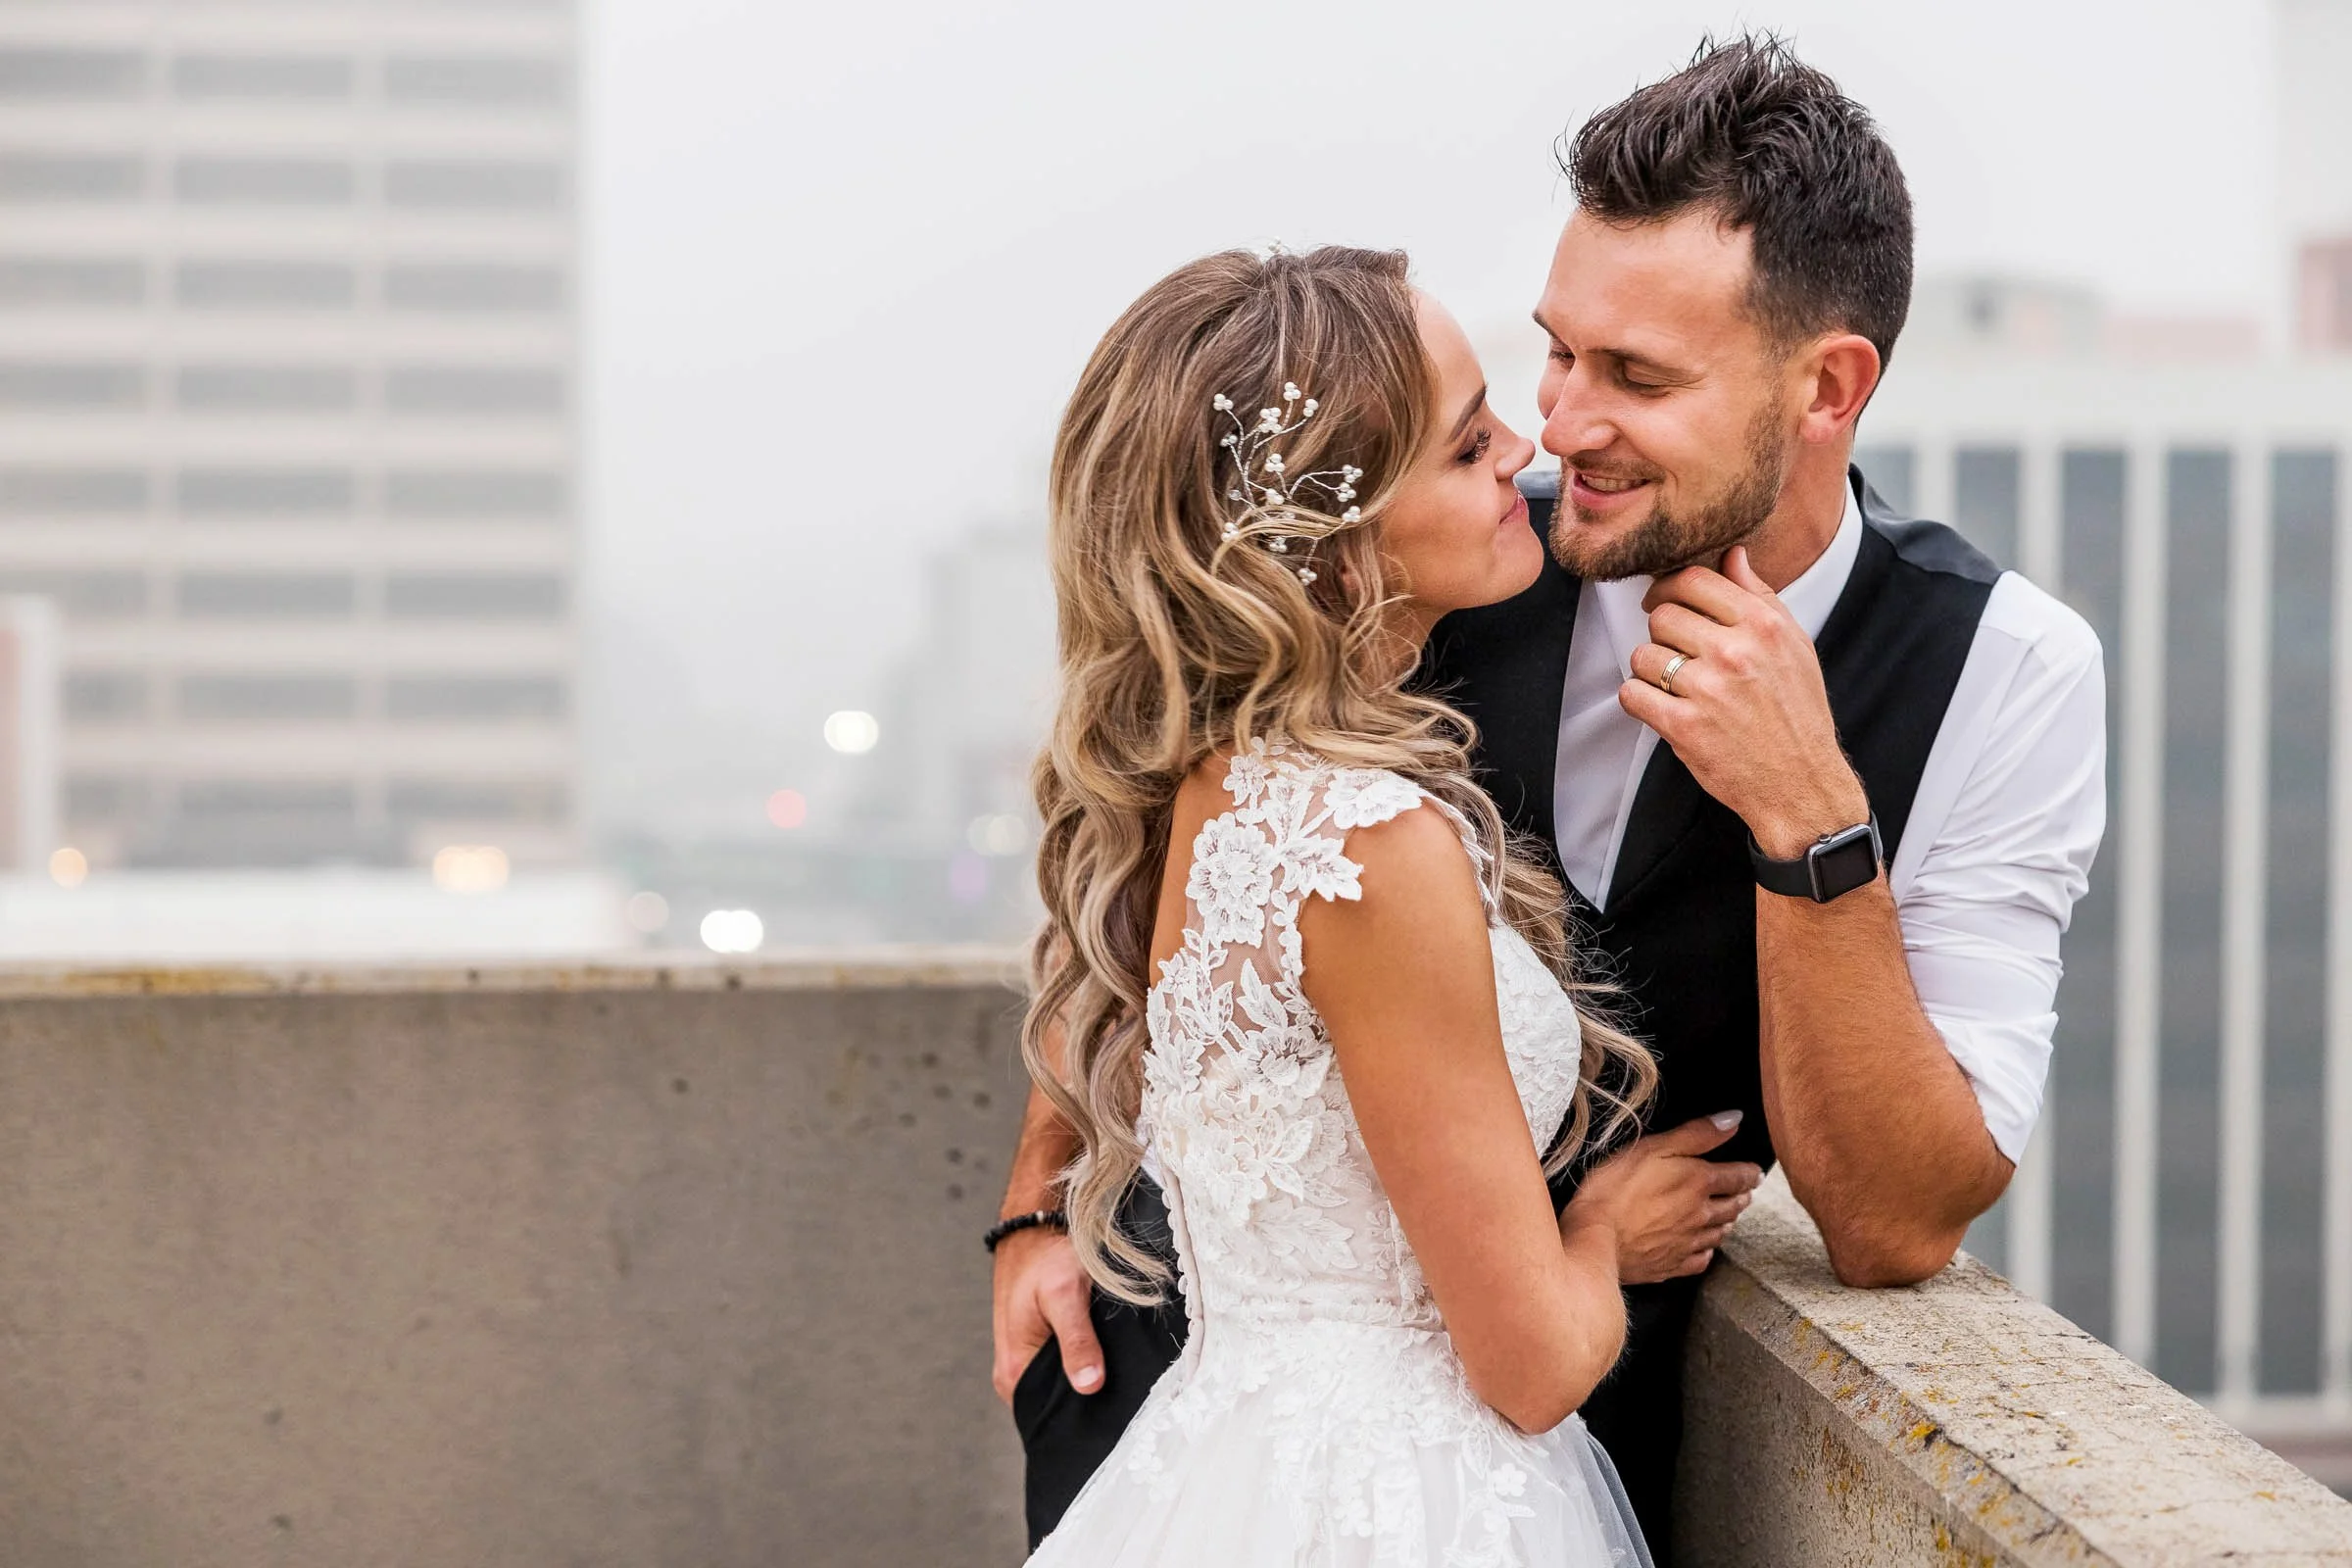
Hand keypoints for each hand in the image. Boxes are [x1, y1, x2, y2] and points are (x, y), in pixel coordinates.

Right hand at [990, 1225, 1103, 1405]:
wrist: (1033, 1227)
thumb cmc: (1045, 1256)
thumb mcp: (1065, 1295)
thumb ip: (1077, 1341)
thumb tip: (1090, 1386)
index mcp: (1014, 1374)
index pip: (1050, 1419)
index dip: (1084, 1418)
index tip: (1117, 1414)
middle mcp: (1014, 1375)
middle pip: (1058, 1404)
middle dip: (1090, 1401)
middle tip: (1127, 1392)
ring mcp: (1025, 1361)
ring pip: (1063, 1386)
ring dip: (1089, 1379)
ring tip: (1120, 1373)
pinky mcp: (1036, 1348)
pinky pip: (1063, 1368)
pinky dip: (1084, 1362)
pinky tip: (1105, 1356)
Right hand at [1564, 1112, 1763, 1282]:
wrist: (1594, 1241)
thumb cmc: (1615, 1189)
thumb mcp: (1652, 1148)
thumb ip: (1696, 1134)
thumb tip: (1734, 1120)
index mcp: (1698, 1183)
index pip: (1737, 1177)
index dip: (1749, 1172)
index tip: (1755, 1172)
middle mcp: (1700, 1215)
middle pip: (1733, 1207)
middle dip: (1741, 1197)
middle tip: (1745, 1192)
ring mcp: (1687, 1243)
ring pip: (1719, 1233)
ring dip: (1727, 1222)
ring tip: (1729, 1217)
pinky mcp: (1670, 1265)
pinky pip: (1699, 1260)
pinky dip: (1706, 1252)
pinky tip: (1703, 1249)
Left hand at [1619, 547, 1870, 858]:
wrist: (1801, 783)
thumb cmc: (1797, 714)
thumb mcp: (1794, 646)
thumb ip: (1759, 597)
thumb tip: (1732, 554)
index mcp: (1763, 626)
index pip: (1693, 580)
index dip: (1668, 587)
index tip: (1663, 600)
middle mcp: (1736, 652)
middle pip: (1662, 615)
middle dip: (1662, 633)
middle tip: (1676, 653)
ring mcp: (1708, 690)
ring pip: (1642, 654)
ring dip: (1649, 670)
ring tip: (1674, 685)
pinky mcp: (1684, 726)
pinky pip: (1632, 694)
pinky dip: (1638, 700)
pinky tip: (1660, 706)